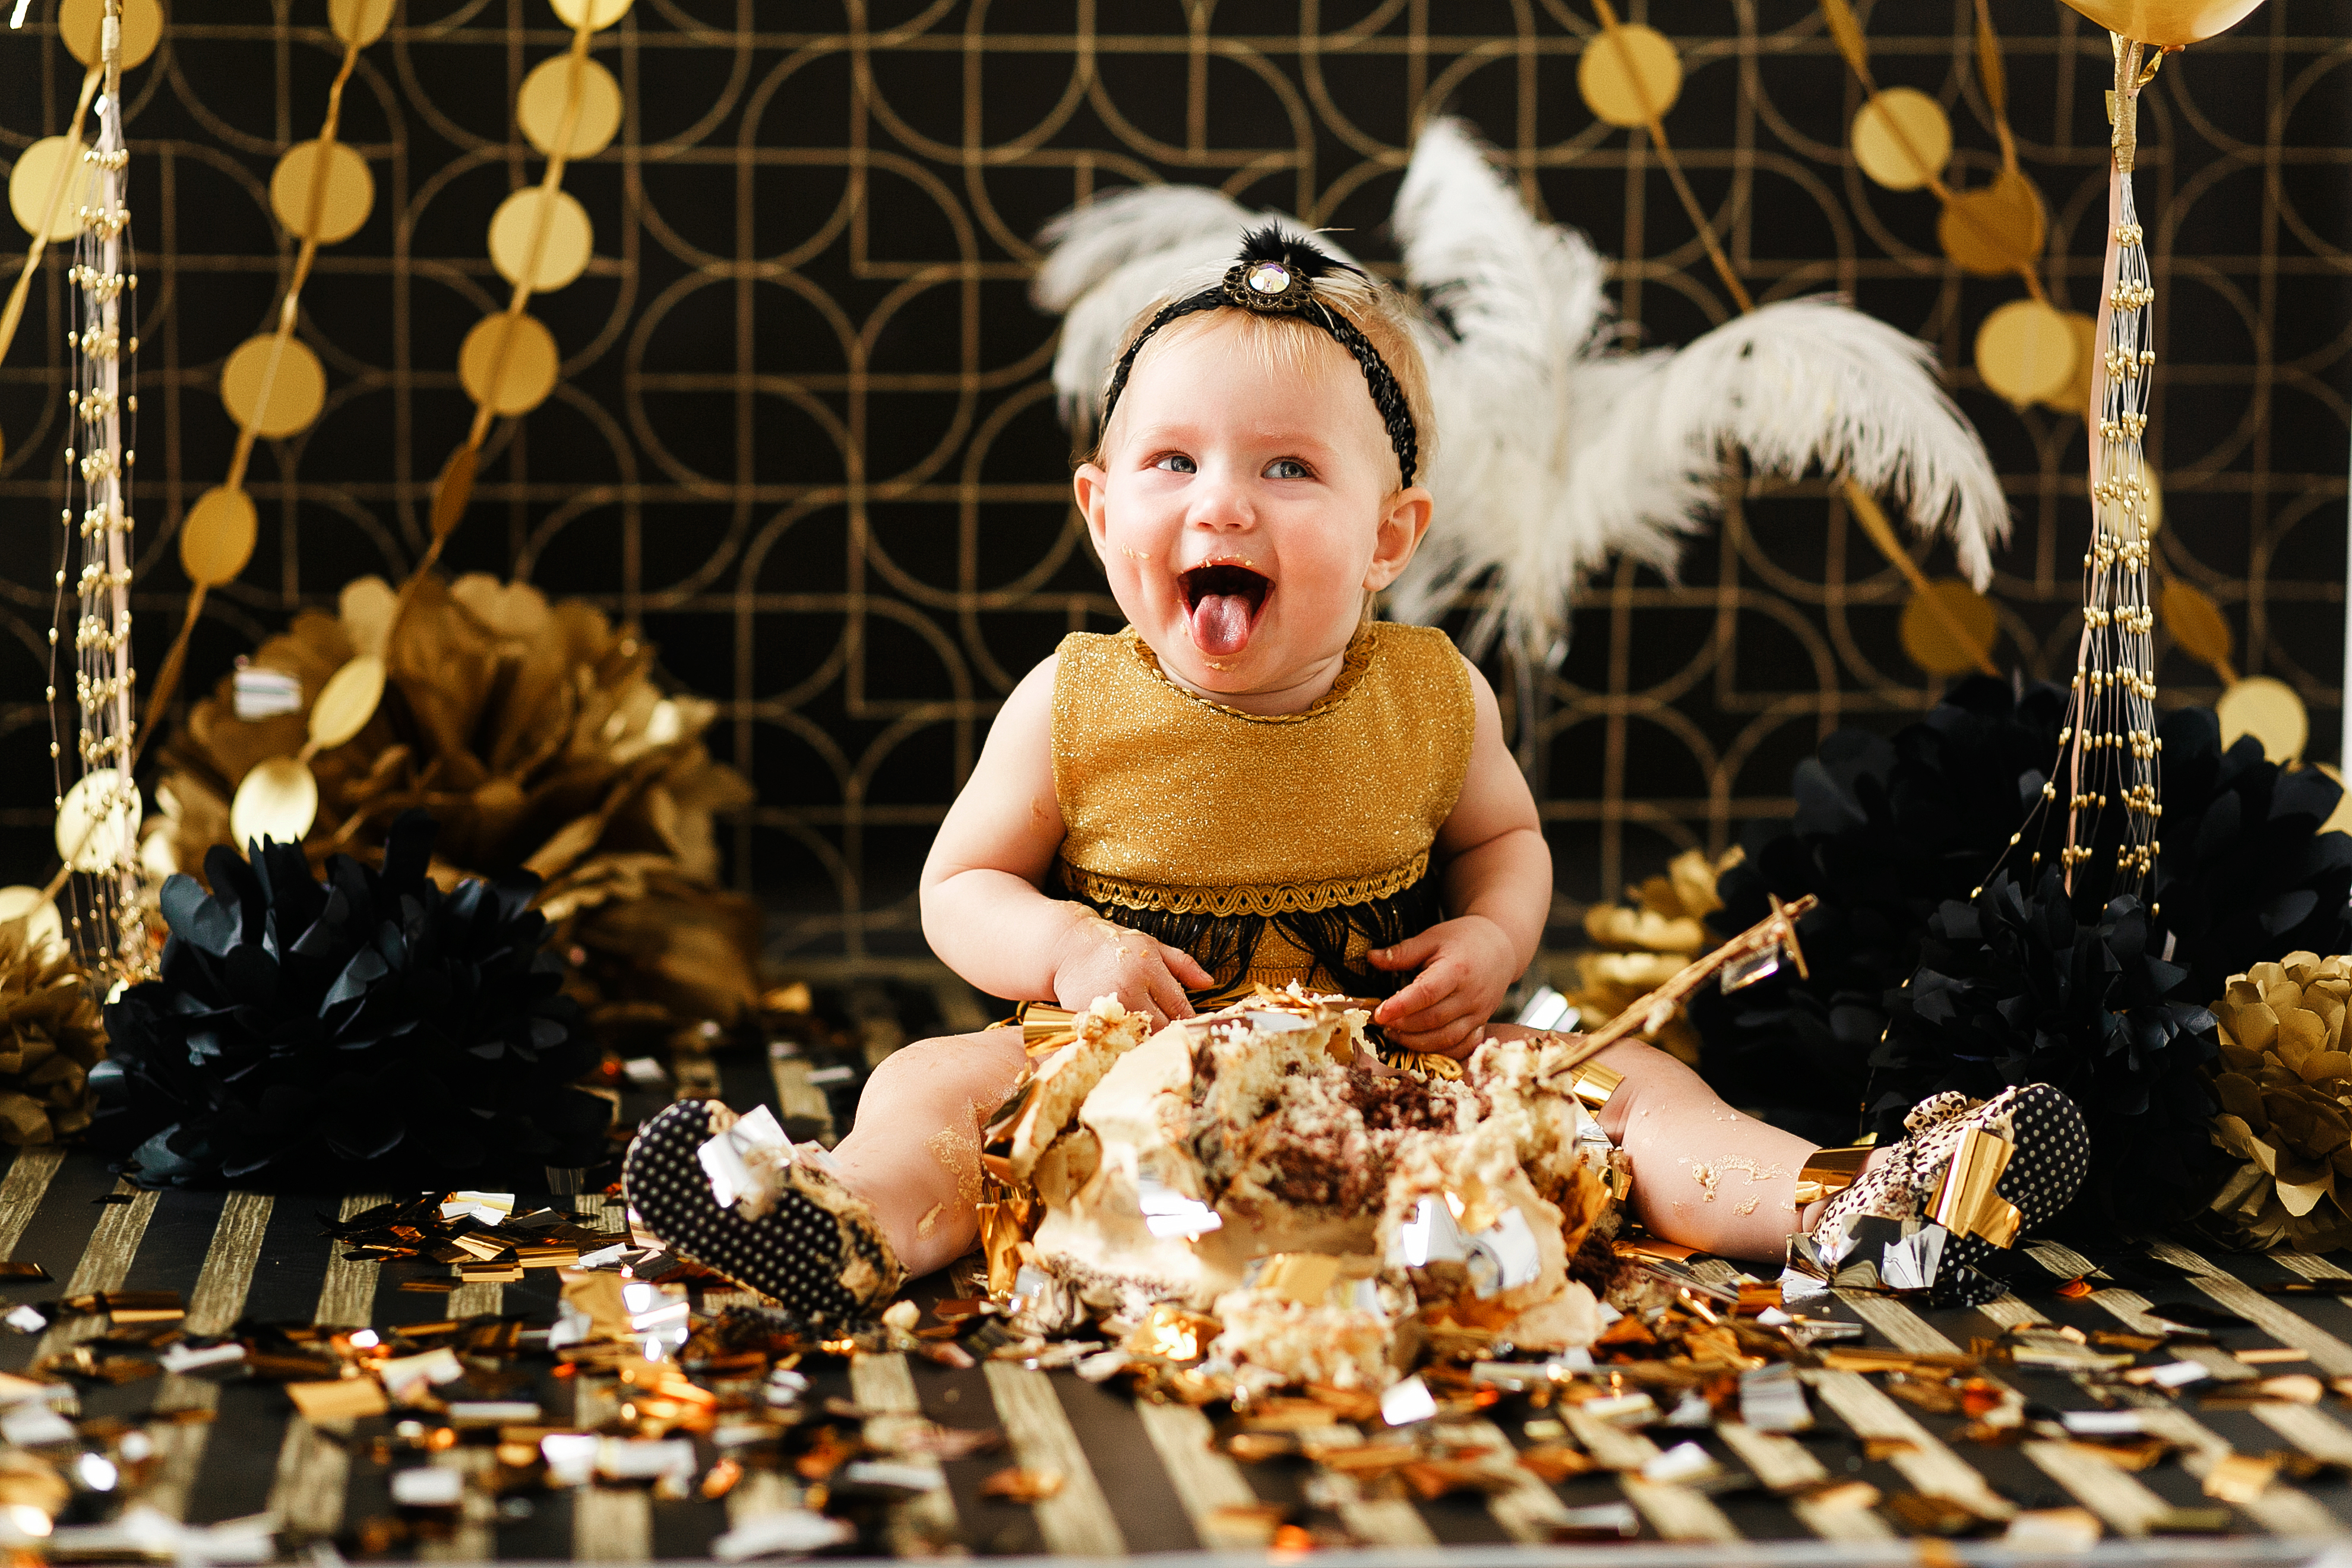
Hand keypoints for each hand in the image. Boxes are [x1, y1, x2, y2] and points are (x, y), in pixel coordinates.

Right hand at [1047, 908, 1212, 1028]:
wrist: (1068, 947)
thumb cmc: (1116, 946)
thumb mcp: (1153, 946)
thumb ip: (1183, 965)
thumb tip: (1209, 983)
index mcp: (1148, 968)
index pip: (1180, 1006)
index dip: (1190, 1021)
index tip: (1194, 1029)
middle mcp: (1128, 987)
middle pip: (1161, 1027)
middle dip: (1170, 1034)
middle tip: (1173, 1038)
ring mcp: (1106, 1005)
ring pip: (1138, 1038)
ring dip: (1147, 1042)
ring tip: (1150, 1041)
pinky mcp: (1086, 1018)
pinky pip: (1112, 1040)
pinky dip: (1121, 1044)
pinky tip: (1125, 1041)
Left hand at [1368, 915, 1517, 1056]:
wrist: (1502, 948)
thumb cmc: (1462, 940)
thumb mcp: (1432, 937)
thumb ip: (1403, 952)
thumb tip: (1371, 958)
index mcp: (1457, 969)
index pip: (1427, 993)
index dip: (1400, 1006)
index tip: (1378, 1013)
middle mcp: (1471, 995)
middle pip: (1434, 1020)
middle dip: (1403, 1026)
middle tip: (1381, 1023)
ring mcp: (1479, 1013)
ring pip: (1447, 1038)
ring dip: (1416, 1042)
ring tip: (1394, 1034)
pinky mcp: (1482, 1024)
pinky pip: (1462, 1046)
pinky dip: (1439, 1051)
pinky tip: (1419, 1045)